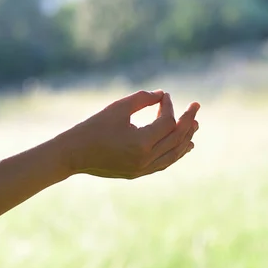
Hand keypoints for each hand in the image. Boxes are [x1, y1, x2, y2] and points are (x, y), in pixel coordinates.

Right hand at [58, 90, 199, 178]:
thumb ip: (142, 99)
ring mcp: (142, 169)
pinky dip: (176, 153)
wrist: (71, 155)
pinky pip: (164, 163)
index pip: (167, 122)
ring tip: (195, 125)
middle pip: (176, 138)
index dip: (169, 106)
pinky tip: (185, 145)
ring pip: (174, 154)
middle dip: (188, 120)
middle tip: (196, 106)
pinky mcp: (138, 173)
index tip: (165, 96)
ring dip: (186, 138)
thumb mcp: (117, 108)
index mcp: (140, 143)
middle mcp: (145, 159)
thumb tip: (163, 94)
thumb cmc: (92, 127)